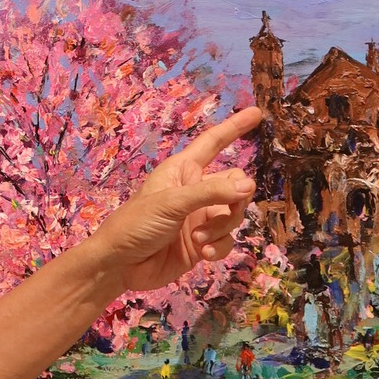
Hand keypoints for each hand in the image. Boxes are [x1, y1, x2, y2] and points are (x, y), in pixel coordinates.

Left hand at [92, 106, 261, 296]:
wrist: (121, 265)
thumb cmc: (135, 223)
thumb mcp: (171, 203)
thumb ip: (210, 193)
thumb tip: (249, 185)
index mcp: (184, 170)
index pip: (213, 143)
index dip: (234, 128)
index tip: (256, 113)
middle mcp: (196, 191)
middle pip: (236, 185)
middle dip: (236, 200)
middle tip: (224, 211)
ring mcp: (201, 218)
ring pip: (234, 215)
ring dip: (221, 228)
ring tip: (197, 239)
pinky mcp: (203, 243)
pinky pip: (227, 240)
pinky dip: (218, 247)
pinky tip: (202, 254)